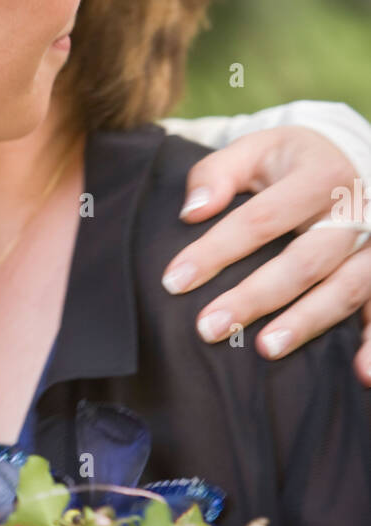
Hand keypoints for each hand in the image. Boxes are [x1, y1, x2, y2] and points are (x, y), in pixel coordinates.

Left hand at [161, 127, 370, 383]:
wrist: (352, 162)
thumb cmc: (291, 164)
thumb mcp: (256, 150)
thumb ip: (218, 173)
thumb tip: (192, 211)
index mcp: (319, 176)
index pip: (261, 218)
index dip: (216, 251)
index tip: (174, 281)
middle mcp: (355, 212)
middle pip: (304, 260)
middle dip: (256, 296)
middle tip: (210, 327)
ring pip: (346, 288)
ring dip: (307, 322)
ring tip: (265, 349)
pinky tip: (361, 374)